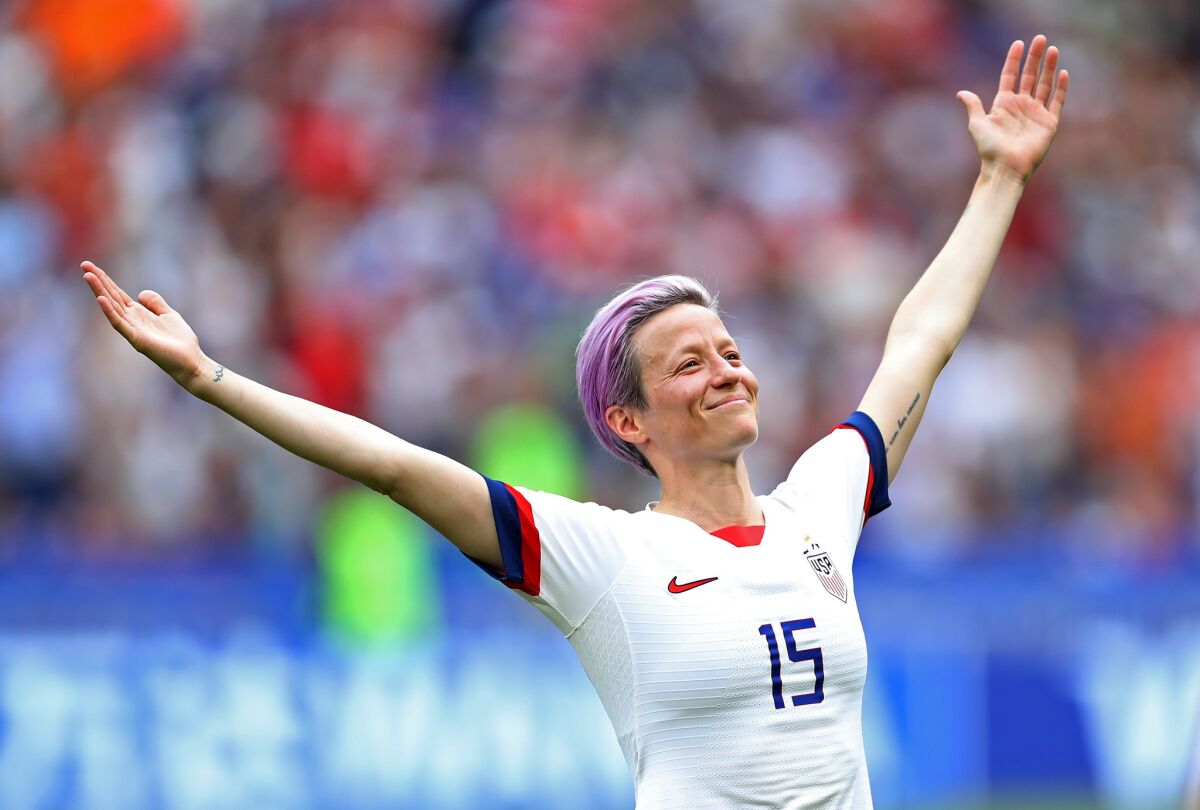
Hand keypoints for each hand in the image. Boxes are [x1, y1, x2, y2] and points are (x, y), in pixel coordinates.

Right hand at [81, 261, 206, 387]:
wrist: (191, 362)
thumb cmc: (180, 341)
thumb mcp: (168, 315)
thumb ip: (155, 303)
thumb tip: (141, 293)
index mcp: (138, 314)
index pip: (117, 294)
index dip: (106, 280)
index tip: (92, 266)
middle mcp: (132, 321)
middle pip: (111, 297)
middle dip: (98, 281)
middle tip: (84, 264)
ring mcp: (133, 330)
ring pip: (112, 308)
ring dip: (100, 292)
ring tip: (88, 276)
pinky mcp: (137, 340)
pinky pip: (120, 324)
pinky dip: (110, 312)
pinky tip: (101, 300)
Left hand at [957, 35, 1068, 183]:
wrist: (1005, 167)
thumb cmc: (989, 148)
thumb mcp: (977, 124)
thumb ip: (973, 106)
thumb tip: (961, 93)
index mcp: (1003, 104)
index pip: (1010, 76)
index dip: (1014, 60)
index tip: (1018, 44)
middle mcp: (1021, 106)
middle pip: (1030, 76)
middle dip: (1035, 57)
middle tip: (1040, 39)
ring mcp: (1036, 113)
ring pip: (1045, 84)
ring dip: (1049, 67)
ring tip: (1053, 49)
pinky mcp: (1048, 123)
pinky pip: (1056, 101)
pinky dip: (1060, 87)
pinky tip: (1062, 73)